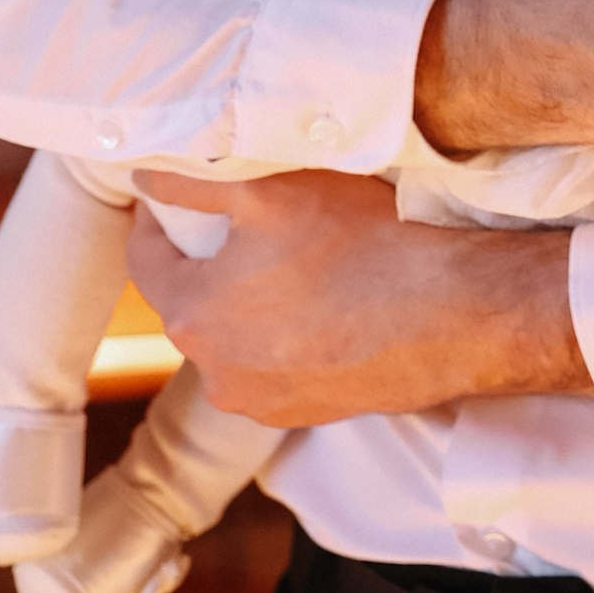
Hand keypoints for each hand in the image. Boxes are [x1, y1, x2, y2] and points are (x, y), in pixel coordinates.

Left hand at [131, 172, 586, 426]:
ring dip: (253, 305)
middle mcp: (214, 372)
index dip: (161, 220)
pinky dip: (289, 337)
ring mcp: (260, 401)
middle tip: (258, 224)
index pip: (146, 261)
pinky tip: (330, 306)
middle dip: (215, 264)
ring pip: (237, 337)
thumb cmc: (361, 245)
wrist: (448, 315)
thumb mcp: (271, 193)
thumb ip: (194, 184)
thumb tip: (144, 178)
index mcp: (192, 316)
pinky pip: (276, 366)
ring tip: (302, 266)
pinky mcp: (303, 414)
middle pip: (195, 301)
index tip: (179, 195)